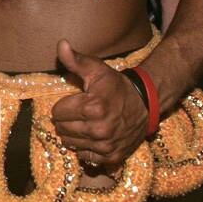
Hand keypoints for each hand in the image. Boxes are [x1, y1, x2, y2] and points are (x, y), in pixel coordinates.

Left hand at [50, 40, 147, 170]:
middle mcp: (99, 129)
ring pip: (70, 143)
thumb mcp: (97, 70)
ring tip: (86, 123)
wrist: (145, 104)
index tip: (75, 100)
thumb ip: (76, 59)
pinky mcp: (111, 157)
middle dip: (66, 120)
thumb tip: (61, 44)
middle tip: (79, 113)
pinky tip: (93, 136)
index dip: (63, 105)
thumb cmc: (116, 86)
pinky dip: (85, 147)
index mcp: (94, 107)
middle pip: (62, 129)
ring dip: (74, 134)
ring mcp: (106, 145)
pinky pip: (85, 156)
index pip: (57, 112)